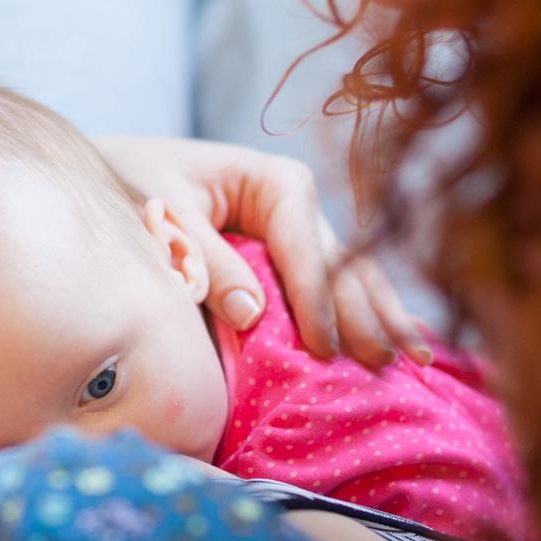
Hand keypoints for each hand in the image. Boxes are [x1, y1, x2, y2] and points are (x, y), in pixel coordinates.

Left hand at [96, 135, 431, 367]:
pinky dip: (366, 316)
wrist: (122, 176)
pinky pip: (336, 288)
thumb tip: (253, 313)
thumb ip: (206, 261)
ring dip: (384, 319)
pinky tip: (404, 341)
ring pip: (353, 278)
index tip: (323, 349)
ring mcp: (303, 230)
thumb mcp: (164, 216)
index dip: (317, 300)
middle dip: (367, 315)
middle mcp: (301, 203)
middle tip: (388, 364)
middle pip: (344, 265)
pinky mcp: (295, 256)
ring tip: (418, 359)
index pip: (305, 249)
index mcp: (274, 182)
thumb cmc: (137, 188)